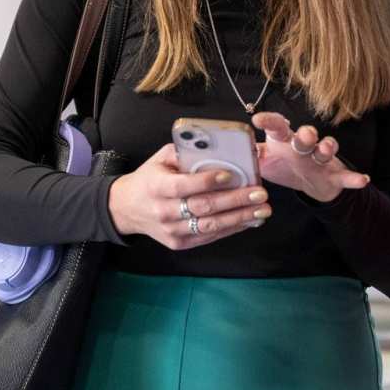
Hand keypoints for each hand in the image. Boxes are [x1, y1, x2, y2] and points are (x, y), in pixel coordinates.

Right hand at [107, 143, 271, 249]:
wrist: (127, 208)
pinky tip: (250, 220)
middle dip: (236, 200)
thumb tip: (216, 145)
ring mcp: (171, 231)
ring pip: (210, 225)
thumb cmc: (150, 178)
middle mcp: (163, 211)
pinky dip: (232, 228)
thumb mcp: (160, 159)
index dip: (207, 181)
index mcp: (156, 187)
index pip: (183, 186)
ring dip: (240, 218)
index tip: (231, 175)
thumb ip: (185, 151)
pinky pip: (209, 237)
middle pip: (203, 207)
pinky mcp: (179, 243)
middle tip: (260, 193)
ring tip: (263, 210)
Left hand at [251, 112, 368, 202]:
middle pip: (305, 135)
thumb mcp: (264, 161)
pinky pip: (345, 175)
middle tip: (302, 136)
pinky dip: (354, 178)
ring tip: (325, 149)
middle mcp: (304, 146)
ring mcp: (320, 159)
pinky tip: (362, 180)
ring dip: (326, 147)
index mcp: (284, 141)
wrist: (312, 183)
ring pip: (325, 149)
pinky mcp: (334, 174)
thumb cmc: (285, 166)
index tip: (257, 120)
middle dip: (305, 134)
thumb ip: (250, 154)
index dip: (269, 121)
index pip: (277, 126)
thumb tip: (229, 150)